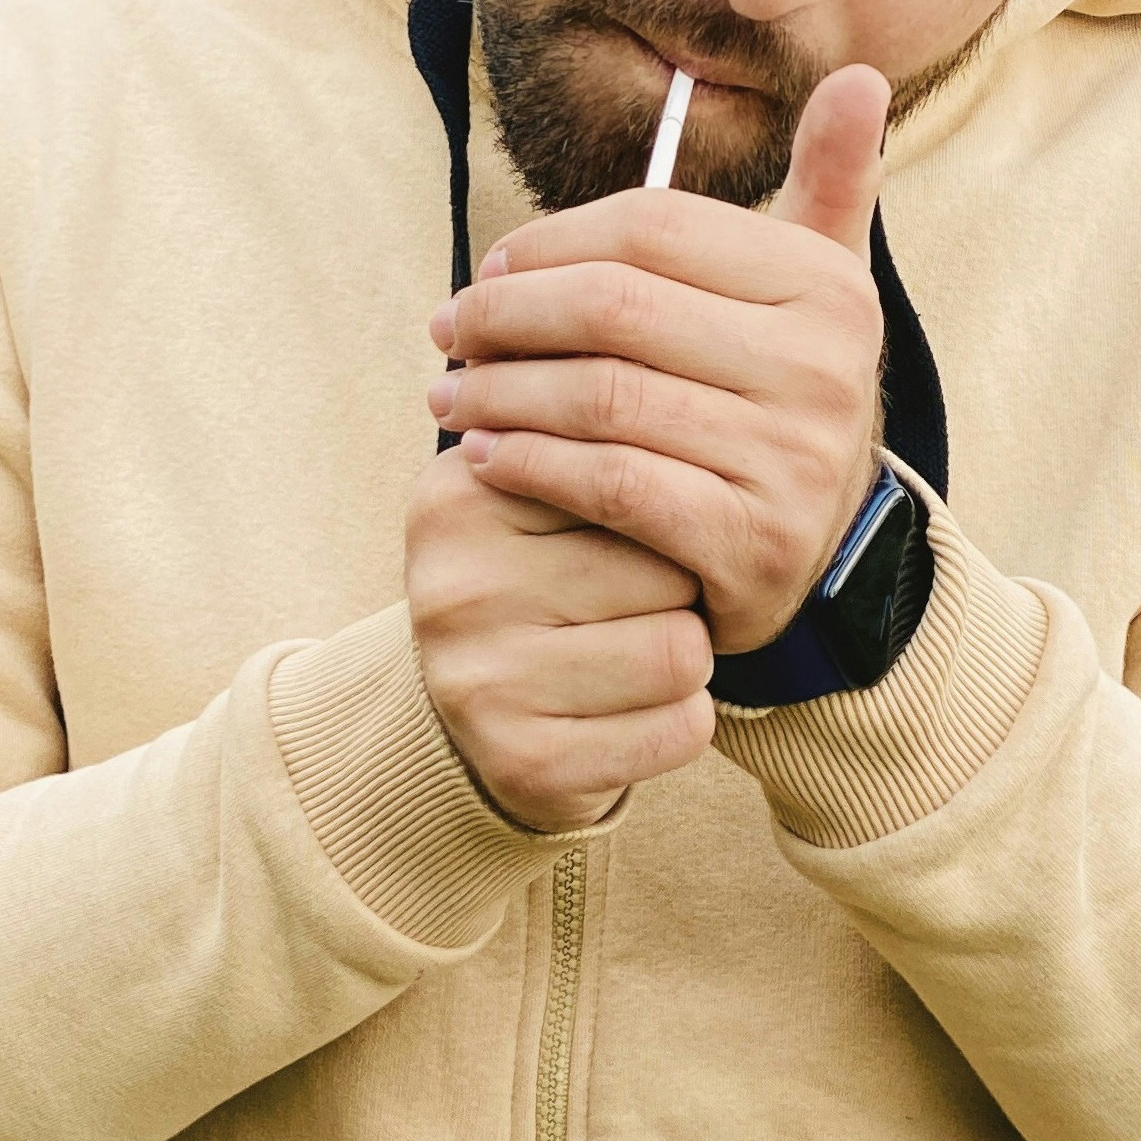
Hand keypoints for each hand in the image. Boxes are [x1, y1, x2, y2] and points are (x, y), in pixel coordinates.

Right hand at [404, 448, 717, 830]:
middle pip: (664, 569)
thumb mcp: (537, 493)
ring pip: (681, 652)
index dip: (657, 507)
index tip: (629, 527)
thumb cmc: (539, 581)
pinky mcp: (524, 762)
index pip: (627, 476)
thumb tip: (664, 377)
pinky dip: (682, 720)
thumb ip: (588, 436)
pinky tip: (637, 711)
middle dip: (677, 588)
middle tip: (634, 603)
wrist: (479, 711)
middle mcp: (455, 588)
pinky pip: (680, 730)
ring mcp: (481, 683)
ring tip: (636, 650)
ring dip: (685, 656)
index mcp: (456, 495)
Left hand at [425, 63, 890, 654]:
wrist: (823, 558)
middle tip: (447, 329)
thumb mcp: (816, 289)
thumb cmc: (781, 394)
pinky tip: (483, 454)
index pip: (654, 228)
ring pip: (601, 396)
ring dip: (498, 390)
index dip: (553, 239)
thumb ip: (829, 181)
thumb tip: (859, 74)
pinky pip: (609, 482)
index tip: (488, 265)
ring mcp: (790, 459)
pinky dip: (529, 464)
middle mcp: (821, 369)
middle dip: (508, 314)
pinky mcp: (749, 541)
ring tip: (446, 392)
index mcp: (826, 286)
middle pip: (617, 307)